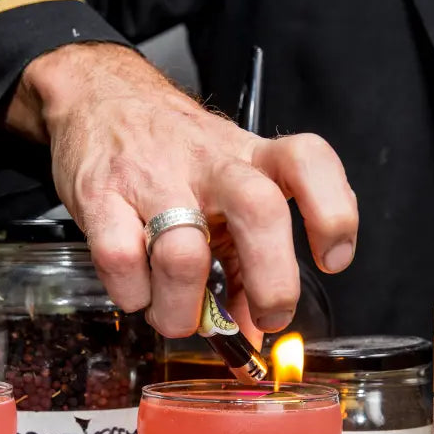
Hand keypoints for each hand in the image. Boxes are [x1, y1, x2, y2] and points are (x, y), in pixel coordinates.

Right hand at [8, 43, 357, 339]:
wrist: (100, 98)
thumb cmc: (172, 158)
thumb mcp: (223, 196)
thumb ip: (243, 265)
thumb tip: (253, 334)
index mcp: (251, 158)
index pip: (307, 162)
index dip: (332, 212)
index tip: (333, 259)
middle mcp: (209, 163)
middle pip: (259, 211)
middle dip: (271, 282)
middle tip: (267, 314)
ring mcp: (153, 177)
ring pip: (182, 255)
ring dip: (182, 309)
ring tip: (177, 315)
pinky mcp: (101, 196)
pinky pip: (122, 261)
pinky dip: (133, 295)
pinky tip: (137, 291)